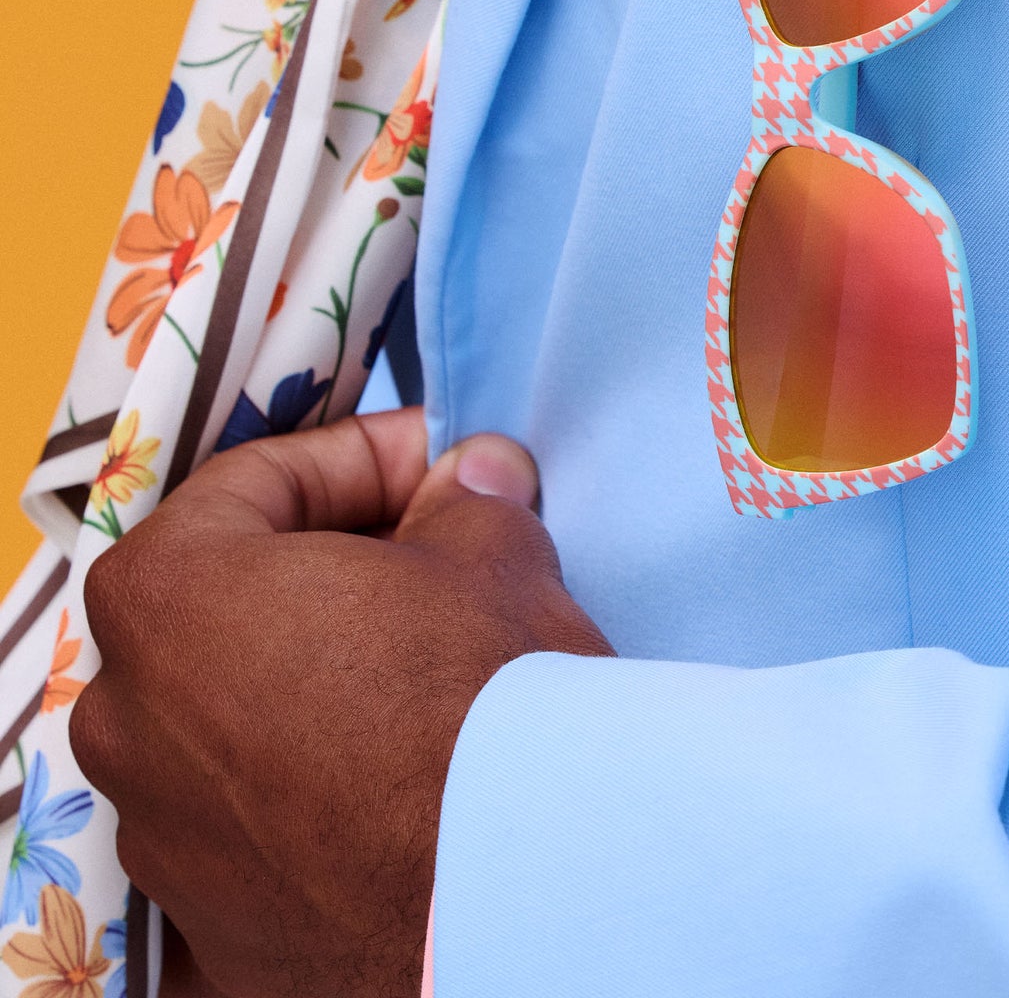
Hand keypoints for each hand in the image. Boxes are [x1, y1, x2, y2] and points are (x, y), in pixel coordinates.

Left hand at [69, 407, 611, 997]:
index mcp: (165, 592)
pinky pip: (259, 808)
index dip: (370, 457)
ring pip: (243, 706)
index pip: (260, 480)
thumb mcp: (491, 549)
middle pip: (239, 597)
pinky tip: (413, 761)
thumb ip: (465, 498)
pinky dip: (322, 770)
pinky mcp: (208, 919)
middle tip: (446, 551)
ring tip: (434, 660)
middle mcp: (126, 713)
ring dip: (329, 666)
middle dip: (344, 562)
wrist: (516, 881)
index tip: (445, 465)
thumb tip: (473, 477)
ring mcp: (157, 829)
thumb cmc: (478, 689)